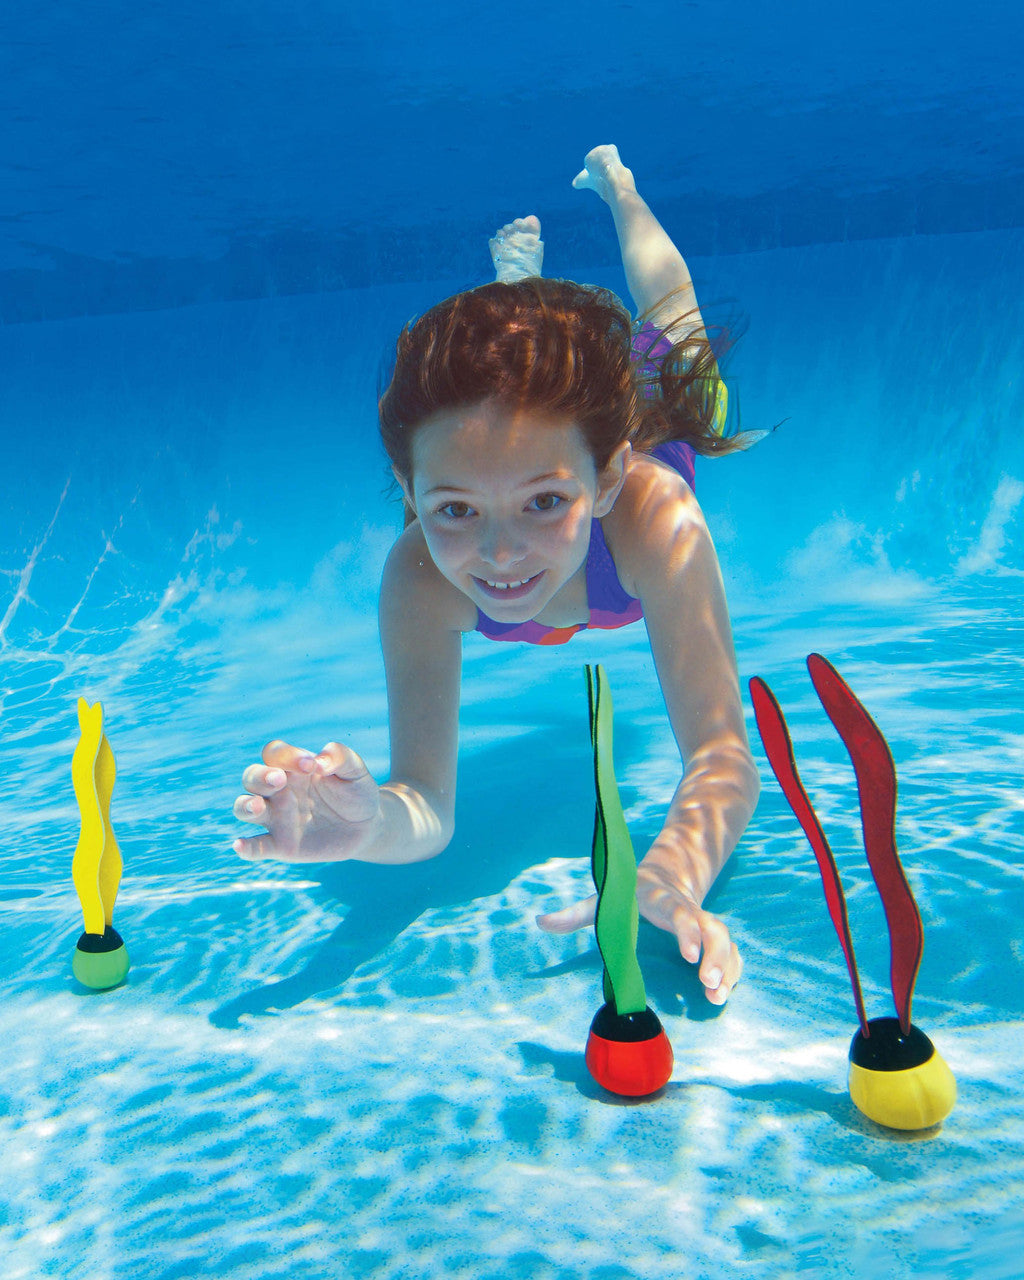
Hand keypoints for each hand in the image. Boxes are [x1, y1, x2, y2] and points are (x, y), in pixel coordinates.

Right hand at [232, 739, 381, 862]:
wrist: (367, 826)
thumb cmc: (356, 793)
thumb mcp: (355, 771)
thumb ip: (340, 757)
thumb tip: (320, 761)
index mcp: (293, 768)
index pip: (274, 754)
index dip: (286, 755)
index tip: (311, 765)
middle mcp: (279, 791)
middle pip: (251, 777)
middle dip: (260, 777)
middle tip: (280, 780)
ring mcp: (277, 818)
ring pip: (244, 808)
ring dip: (246, 806)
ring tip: (259, 806)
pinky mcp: (282, 845)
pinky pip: (257, 847)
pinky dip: (245, 847)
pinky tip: (240, 845)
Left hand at [536, 861, 740, 1005]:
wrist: (669, 873)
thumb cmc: (630, 893)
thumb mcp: (603, 897)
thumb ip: (574, 913)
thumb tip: (539, 922)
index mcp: (662, 899)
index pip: (678, 912)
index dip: (686, 931)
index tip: (689, 956)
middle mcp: (689, 910)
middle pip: (713, 928)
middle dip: (716, 955)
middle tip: (708, 984)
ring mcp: (705, 923)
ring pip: (726, 942)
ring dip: (727, 969)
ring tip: (717, 998)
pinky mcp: (713, 938)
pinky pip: (732, 953)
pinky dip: (733, 972)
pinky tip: (724, 994)